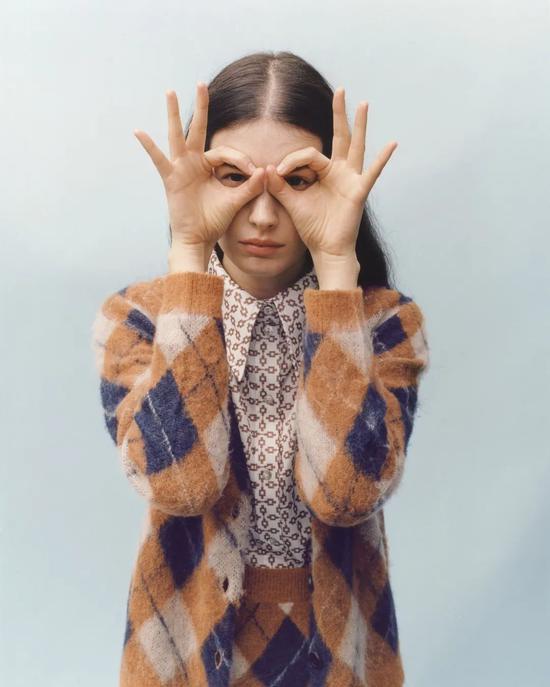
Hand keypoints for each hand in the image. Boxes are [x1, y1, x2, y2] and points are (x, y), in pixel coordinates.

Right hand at [133, 83, 264, 251]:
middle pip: (197, 129)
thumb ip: (251, 186)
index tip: (252, 172)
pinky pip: (159, 160)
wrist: (199, 238)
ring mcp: (180, 169)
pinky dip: (149, 147)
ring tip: (170, 91)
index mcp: (208, 166)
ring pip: (177, 136)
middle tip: (202, 84)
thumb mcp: (236, 200)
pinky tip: (139, 132)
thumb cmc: (214, 220)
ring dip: (173, 114)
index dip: (240, 159)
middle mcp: (193, 163)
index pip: (225, 152)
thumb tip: (267, 170)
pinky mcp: (171, 179)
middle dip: (201, 107)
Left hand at [262, 87, 397, 258]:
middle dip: (339, 114)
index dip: (292, 160)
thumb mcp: (291, 203)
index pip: (308, 155)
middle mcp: (340, 172)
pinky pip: (372, 173)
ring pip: (356, 147)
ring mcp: (351, 180)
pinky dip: (382, 159)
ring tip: (363, 104)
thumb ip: (280, 185)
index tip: (278, 172)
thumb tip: (266, 168)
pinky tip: (391, 144)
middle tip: (340, 90)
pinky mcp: (359, 192)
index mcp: (323, 173)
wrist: (325, 249)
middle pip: (340, 137)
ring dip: (360, 126)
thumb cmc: (312, 228)